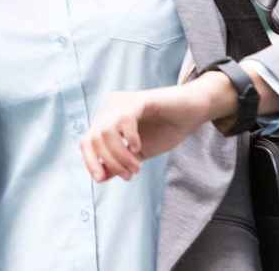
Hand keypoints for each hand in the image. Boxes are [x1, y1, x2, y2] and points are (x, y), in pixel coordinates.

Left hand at [79, 84, 210, 182]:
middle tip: (129, 175)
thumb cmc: (165, 130)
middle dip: (109, 162)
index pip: (86, 142)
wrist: (191, 113)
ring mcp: (122, 102)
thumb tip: (100, 176)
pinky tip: (138, 148)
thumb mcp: (138, 153)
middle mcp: (109, 108)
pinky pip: (124, 120)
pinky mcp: (138, 99)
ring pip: (105, 132)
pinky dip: (129, 139)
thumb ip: (118, 163)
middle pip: (93, 139)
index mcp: (107, 120)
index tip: (100, 179)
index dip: (90, 162)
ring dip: (119, 156)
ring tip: (137, 167)